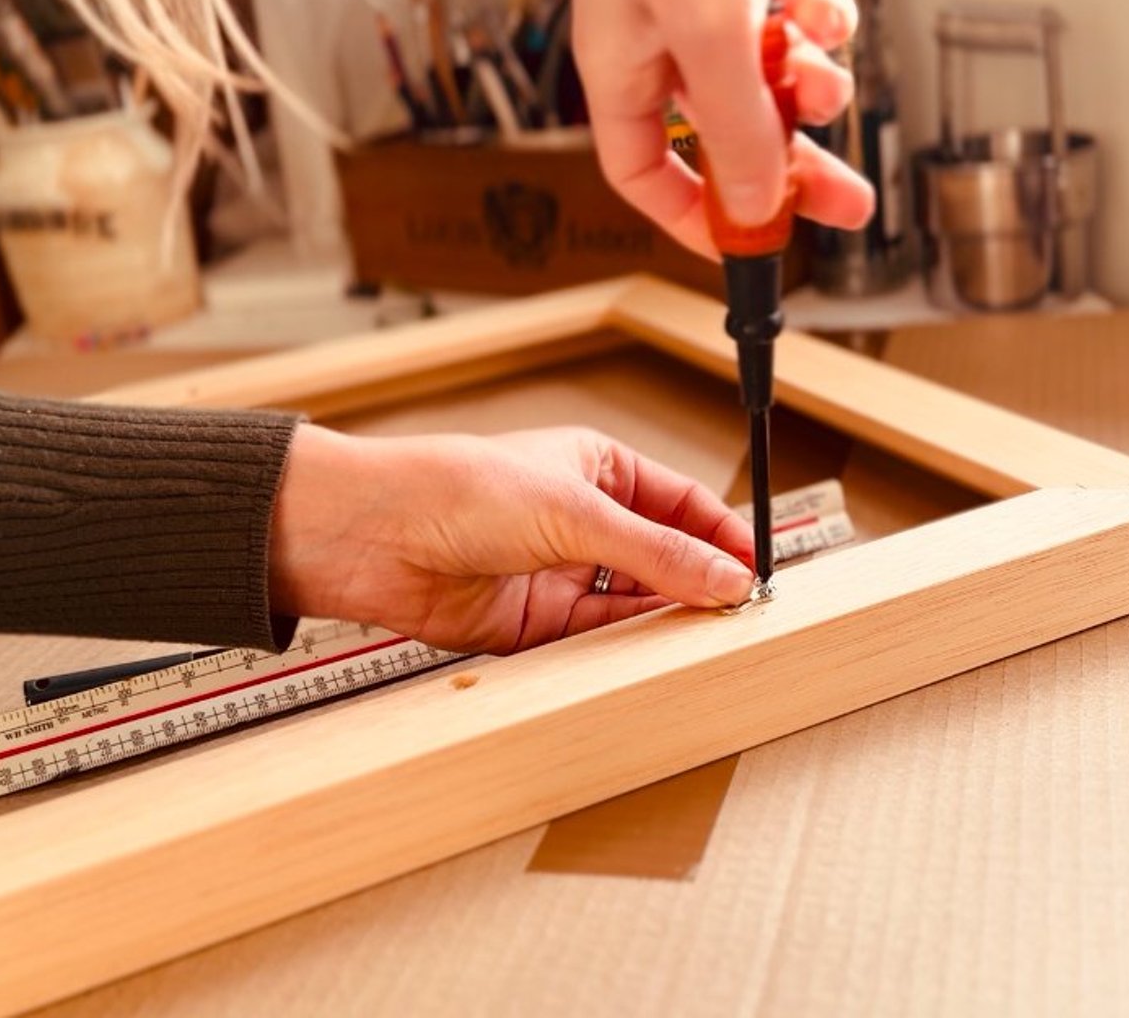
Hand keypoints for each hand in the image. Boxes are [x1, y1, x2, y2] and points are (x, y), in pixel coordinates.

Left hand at [267, 424, 756, 653]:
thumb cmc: (456, 487)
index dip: (723, 537)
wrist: (370, 535)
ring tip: (706, 641)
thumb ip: (654, 551)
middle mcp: (581, 523)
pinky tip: (652, 658)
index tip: (757, 572)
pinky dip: (623, 651)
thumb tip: (723, 576)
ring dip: (664, 622)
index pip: (682, 506)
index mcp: (598, 470)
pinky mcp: (531, 625)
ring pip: (632, 606)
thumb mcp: (573, 511)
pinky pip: (592, 642)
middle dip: (700, 586)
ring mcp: (557, 574)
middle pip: (663, 560)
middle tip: (742, 617)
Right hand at [574, 0, 875, 254]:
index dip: (690, 214)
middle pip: (732, 130)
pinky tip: (825, 6)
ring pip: (777, 65)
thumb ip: (732, 122)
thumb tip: (753, 205)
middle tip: (845, 201)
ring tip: (832, 86)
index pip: (642, 167)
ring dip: (814, 84)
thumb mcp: (705, 29)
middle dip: (793, 165)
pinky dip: (825, 10)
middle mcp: (667, 29)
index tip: (746, 245)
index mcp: (624, 59)